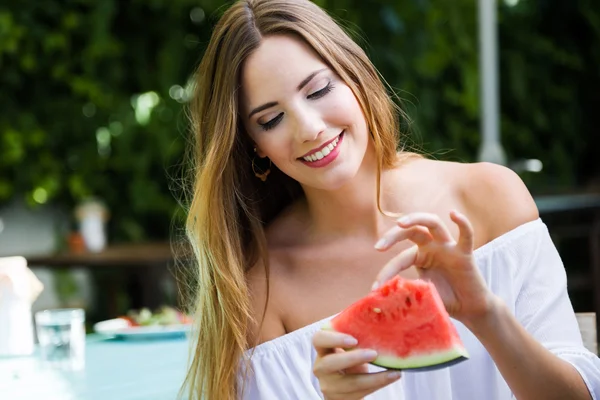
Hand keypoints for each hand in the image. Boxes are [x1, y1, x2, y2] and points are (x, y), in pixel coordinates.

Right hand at [312, 330, 401, 399]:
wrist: (345, 387)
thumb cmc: (349, 359)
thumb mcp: (349, 348)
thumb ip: (356, 334)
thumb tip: (380, 308)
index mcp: (323, 349)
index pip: (318, 339)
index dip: (333, 338)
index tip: (353, 339)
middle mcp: (321, 367)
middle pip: (330, 363)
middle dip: (352, 358)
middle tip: (374, 353)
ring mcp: (328, 385)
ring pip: (349, 383)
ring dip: (373, 377)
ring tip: (394, 371)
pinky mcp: (339, 399)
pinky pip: (359, 393)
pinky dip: (378, 384)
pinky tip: (393, 376)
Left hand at [373, 211, 496, 324]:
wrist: (469, 309)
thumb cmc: (445, 299)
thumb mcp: (421, 295)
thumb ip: (407, 292)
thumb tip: (383, 298)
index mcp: (420, 256)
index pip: (400, 258)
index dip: (387, 272)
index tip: (375, 288)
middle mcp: (432, 247)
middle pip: (412, 231)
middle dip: (393, 235)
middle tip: (379, 247)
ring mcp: (448, 247)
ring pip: (433, 223)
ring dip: (416, 219)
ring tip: (401, 223)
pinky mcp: (465, 253)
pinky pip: (466, 234)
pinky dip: (462, 223)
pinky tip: (453, 214)